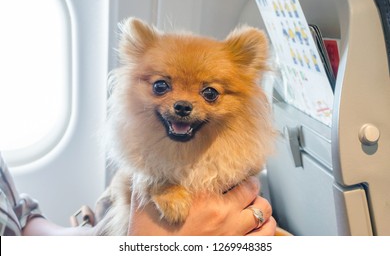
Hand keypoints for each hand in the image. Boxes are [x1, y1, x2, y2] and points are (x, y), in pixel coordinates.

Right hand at [128, 176, 275, 235]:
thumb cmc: (149, 239)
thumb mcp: (145, 204)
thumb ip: (149, 180)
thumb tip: (149, 165)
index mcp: (203, 199)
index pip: (235, 176)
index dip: (239, 172)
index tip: (237, 173)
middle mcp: (223, 215)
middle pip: (253, 190)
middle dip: (251, 186)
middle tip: (246, 187)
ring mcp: (233, 235)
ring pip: (264, 212)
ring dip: (261, 206)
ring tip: (254, 205)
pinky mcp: (237, 251)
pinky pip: (267, 237)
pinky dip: (268, 228)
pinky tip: (260, 225)